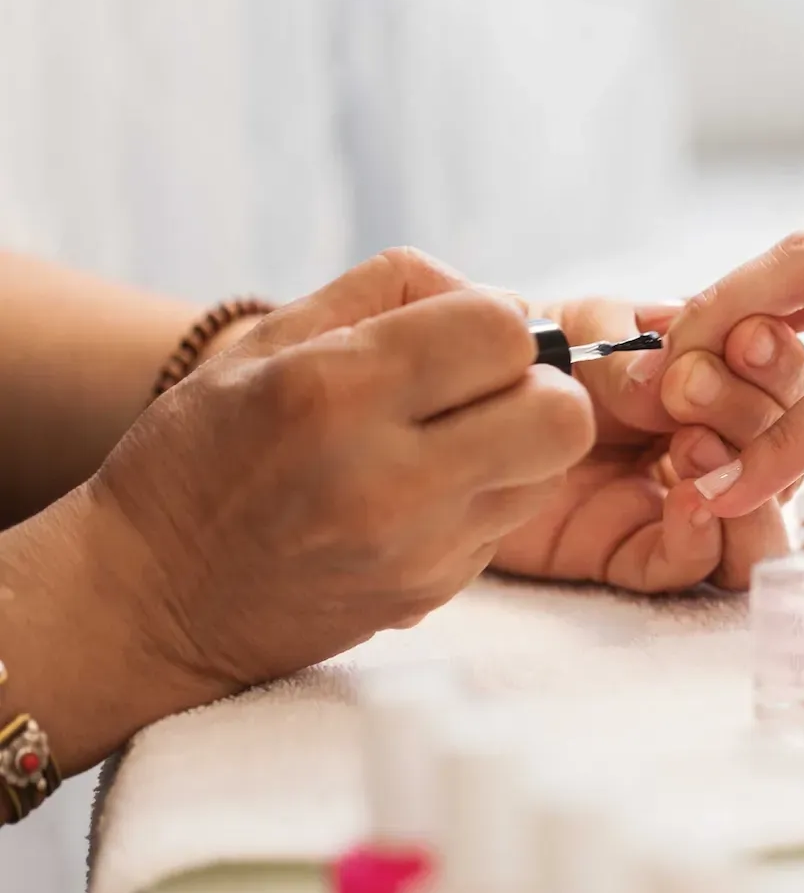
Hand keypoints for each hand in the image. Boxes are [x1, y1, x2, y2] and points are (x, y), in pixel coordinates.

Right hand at [91, 247, 597, 693]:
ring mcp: (416, 547)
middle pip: (562, 415)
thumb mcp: (267, 342)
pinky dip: (486, 499)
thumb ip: (388, 292)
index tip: (465, 338)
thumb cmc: (204, 453)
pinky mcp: (432, 593)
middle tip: (488, 392)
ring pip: (550, 473)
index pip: (505, 333)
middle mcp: (386, 476)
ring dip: (521, 447)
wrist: (152, 600)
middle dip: (541, 388)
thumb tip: (496, 294)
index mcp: (337, 391)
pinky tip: (423, 497)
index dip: (502, 323)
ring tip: (451, 444)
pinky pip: (509, 524)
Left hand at [489, 297, 803, 590]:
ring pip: (762, 521)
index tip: (744, 339)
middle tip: (691, 389)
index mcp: (718, 379)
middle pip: (787, 449)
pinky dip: (703, 538)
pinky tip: (687, 504)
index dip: (775, 363)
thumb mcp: (582, 331)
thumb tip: (674, 380)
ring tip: (695, 450)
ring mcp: (682, 503)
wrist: (449, 415)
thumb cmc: (527, 358)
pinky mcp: (635, 554)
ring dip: (749, 486)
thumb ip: (629, 353)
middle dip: (752, 415)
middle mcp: (715, 444)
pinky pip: (694, 566)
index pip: (781, 378)